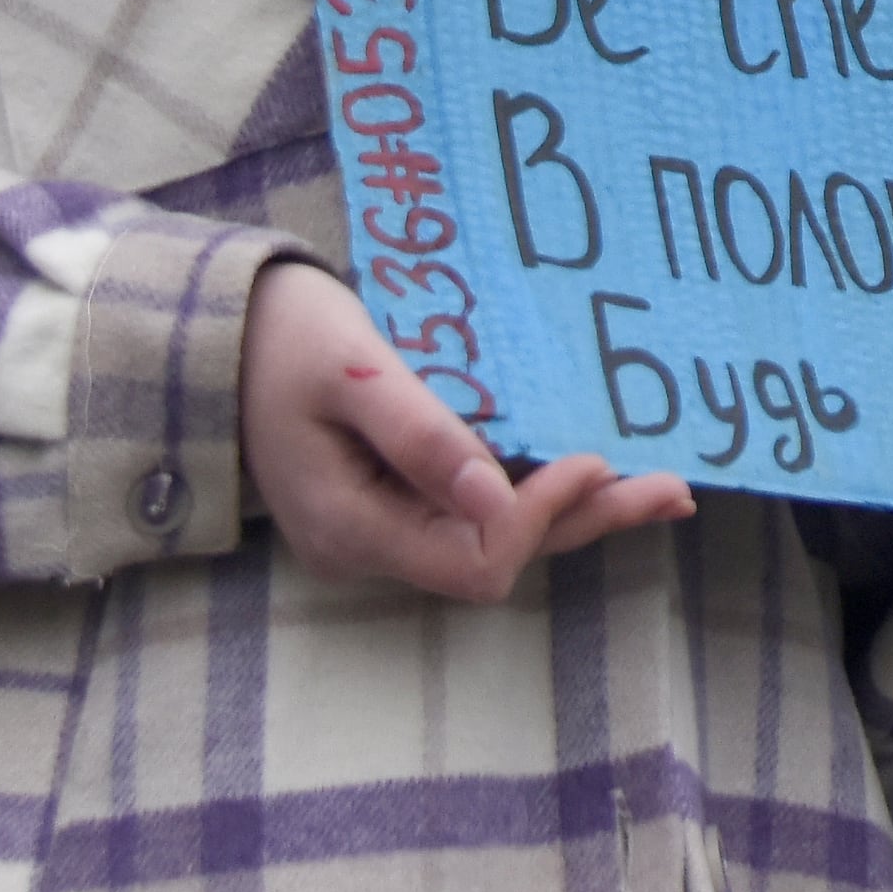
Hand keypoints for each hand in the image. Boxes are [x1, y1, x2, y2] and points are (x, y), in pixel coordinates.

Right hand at [237, 261, 685, 596]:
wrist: (218, 331)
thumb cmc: (281, 339)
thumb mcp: (352, 377)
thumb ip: (421, 436)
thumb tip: (496, 501)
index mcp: (352, 530)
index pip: (475, 559)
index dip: (540, 516)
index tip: (592, 457)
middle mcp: (372, 545)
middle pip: (497, 560)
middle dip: (586, 520)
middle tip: (674, 487)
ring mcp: (382, 527)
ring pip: (494, 536)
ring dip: (574, 511)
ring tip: (660, 485)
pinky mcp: (395, 498)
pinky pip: (476, 510)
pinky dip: (535, 491)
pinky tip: (591, 469)